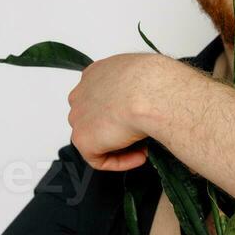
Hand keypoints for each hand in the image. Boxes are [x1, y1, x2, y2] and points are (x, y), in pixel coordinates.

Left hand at [66, 51, 165, 171]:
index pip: (101, 97)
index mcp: (96, 73)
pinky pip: (99, 159)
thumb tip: (146, 103)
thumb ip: (138, 89)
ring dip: (120, 146)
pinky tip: (140, 156)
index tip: (139, 118)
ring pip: (97, 139)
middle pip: (94, 119)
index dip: (120, 113)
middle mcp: (82, 93)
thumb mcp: (147, 77)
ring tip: (143, 147)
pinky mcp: (83, 139)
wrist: (150, 94)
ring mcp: (79, 116)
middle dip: (117, 130)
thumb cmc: (155, 81)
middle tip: (140, 136)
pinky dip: (121, 161)